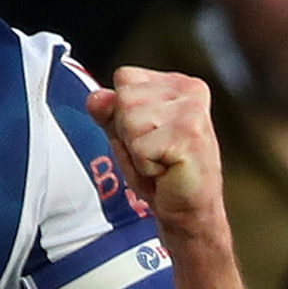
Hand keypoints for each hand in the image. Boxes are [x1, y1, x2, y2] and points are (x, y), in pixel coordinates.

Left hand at [86, 67, 227, 240]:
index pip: (124, 78)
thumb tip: (96, 97)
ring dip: (136, 150)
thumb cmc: (161, 172)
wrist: (189, 210)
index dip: (122, 112)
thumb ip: (109, 112)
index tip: (147, 135)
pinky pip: (138, 146)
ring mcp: (191, 110)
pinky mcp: (188, 134)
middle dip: (127, 133)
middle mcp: (189, 90)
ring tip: (159, 161)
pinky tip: (166, 170)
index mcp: (177, 83)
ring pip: (128, 121)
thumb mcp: (127, 136)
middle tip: (153, 152)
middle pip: (123, 98)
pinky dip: (144, 165)